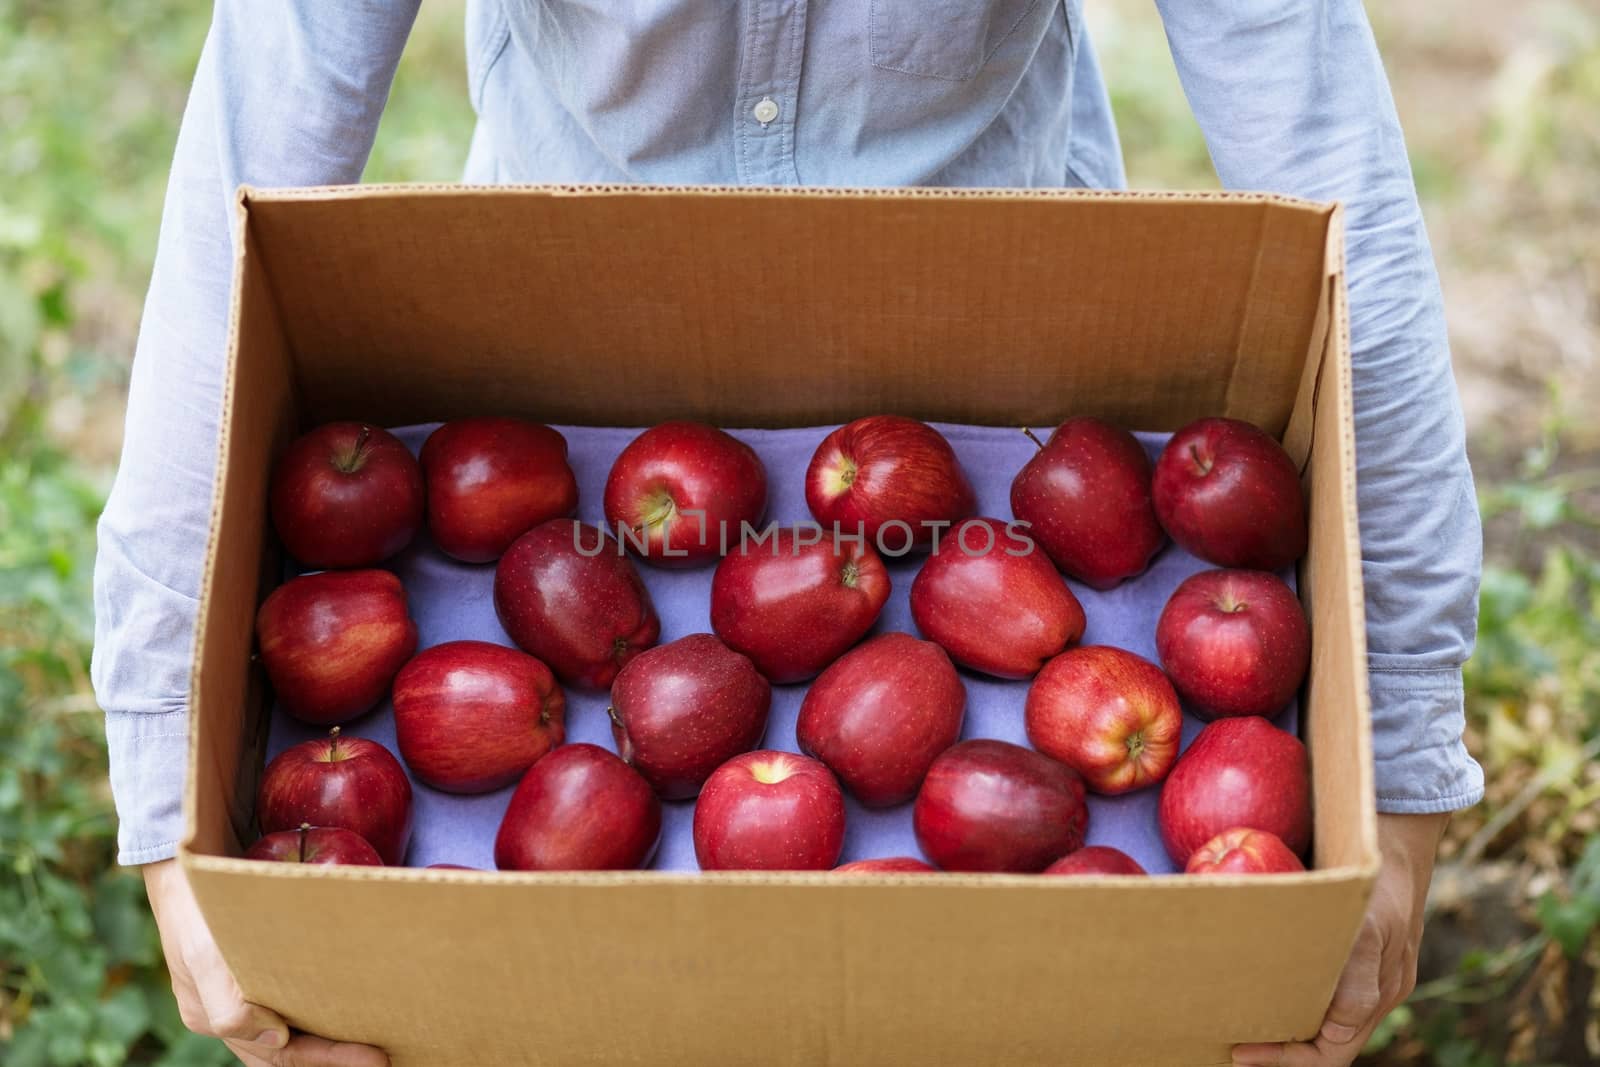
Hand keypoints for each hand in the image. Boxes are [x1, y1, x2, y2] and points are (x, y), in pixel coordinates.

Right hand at [143, 858, 388, 1066]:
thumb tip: (277, 1037)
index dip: (329, 1059)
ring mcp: (239, 992)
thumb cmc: (195, 911)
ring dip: (327, 1040)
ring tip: (370, 1040)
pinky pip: (289, 1000)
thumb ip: (230, 1007)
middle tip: (384, 1055)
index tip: (374, 1056)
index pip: (282, 1055)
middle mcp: (228, 1013)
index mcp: (216, 1019)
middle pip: (288, 1051)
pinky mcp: (252, 967)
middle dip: (334, 1056)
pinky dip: (316, 1011)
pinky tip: (344, 1004)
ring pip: (290, 1032)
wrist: (180, 867)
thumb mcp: (204, 958)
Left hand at [1232, 812, 1447, 1066]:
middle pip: (1323, 1042)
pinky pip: (1320, 985)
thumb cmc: (1381, 881)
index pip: (1330, 1053)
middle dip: (1279, 1048)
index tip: (1240, 1051)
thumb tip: (1337, 1030)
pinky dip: (1291, 993)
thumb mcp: (1372, 929)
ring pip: (1321, 1017)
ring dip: (1284, 1023)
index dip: (1286, 1059)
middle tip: (1228, 1041)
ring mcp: (1366, 972)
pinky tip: (1260, 981)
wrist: (1396, 838)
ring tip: (1236, 1018)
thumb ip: (1360, 982)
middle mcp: (1374, 992)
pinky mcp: (1354, 950)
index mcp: (1378, 996)